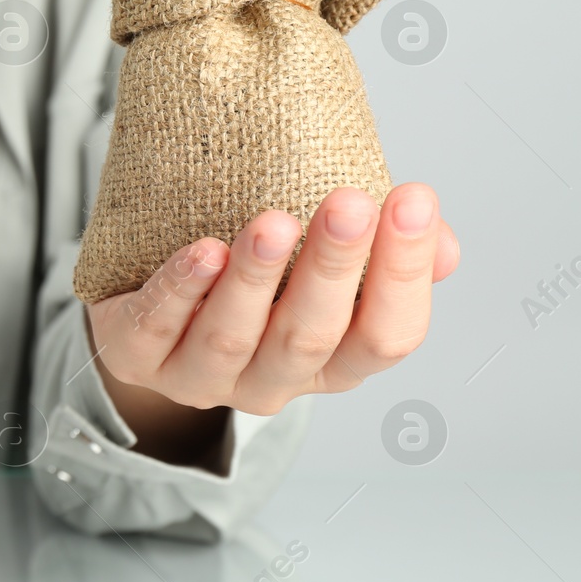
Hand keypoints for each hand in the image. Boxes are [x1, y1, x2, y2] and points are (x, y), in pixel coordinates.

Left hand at [84, 184, 458, 463]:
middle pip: (311, 336)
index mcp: (331, 363)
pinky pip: (158, 327)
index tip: (412, 199)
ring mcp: (200, 378)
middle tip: (349, 203)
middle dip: (333, 268)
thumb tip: (442, 243)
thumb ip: (378, 250)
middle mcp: (270, 382)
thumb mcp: (317, 262)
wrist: (143, 300)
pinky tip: (202, 251)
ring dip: (256, 280)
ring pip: (234, 338)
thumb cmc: (250, 275)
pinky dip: (180, 290)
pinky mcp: (137, 357)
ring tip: (275, 223)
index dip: (404, 275)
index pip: (387, 336)